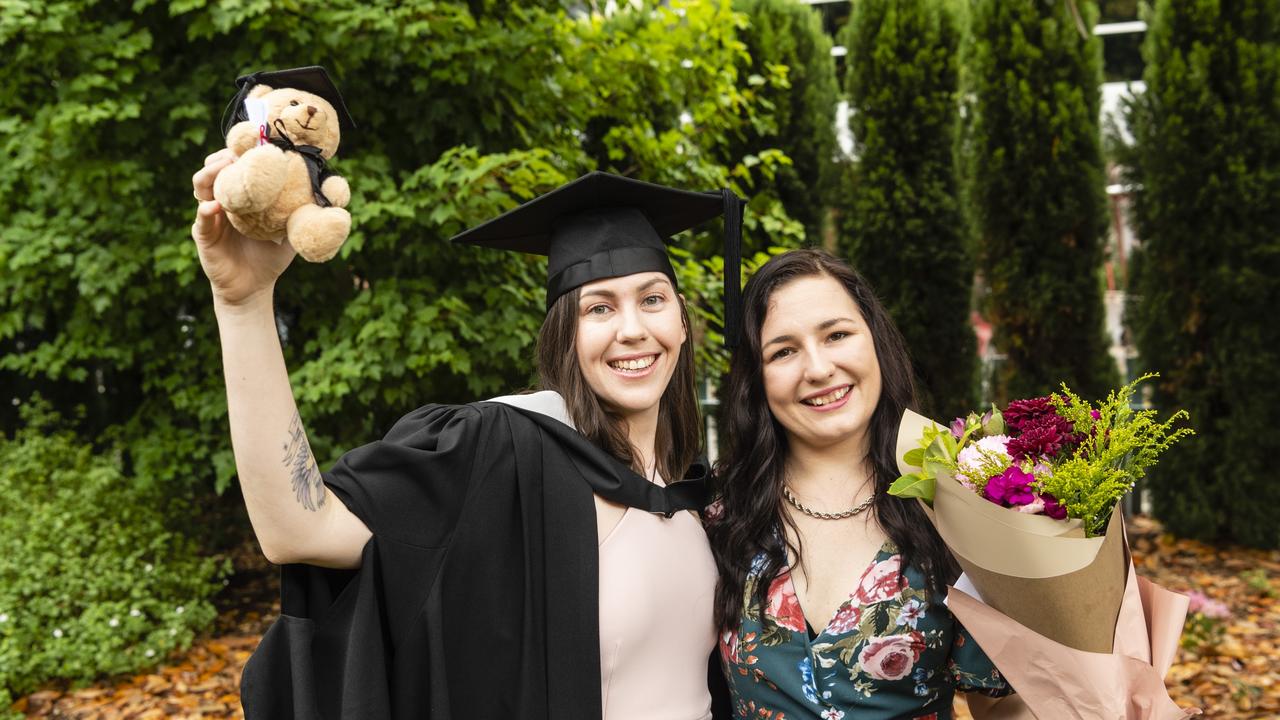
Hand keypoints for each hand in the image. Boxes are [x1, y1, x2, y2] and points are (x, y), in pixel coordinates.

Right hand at [191, 149, 295, 307]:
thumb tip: (333, 189)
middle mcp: (223, 198)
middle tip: (239, 153)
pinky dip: (207, 209)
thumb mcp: (291, 229)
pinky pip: (201, 217)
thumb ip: (304, 210)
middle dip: (224, 155)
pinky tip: (216, 206)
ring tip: (226, 167)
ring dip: (211, 173)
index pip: (236, 163)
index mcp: (243, 194)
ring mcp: (211, 214)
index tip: (256, 142)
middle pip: (214, 166)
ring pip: (201, 184)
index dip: (242, 150)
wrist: (255, 287)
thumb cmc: (272, 255)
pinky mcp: (204, 234)